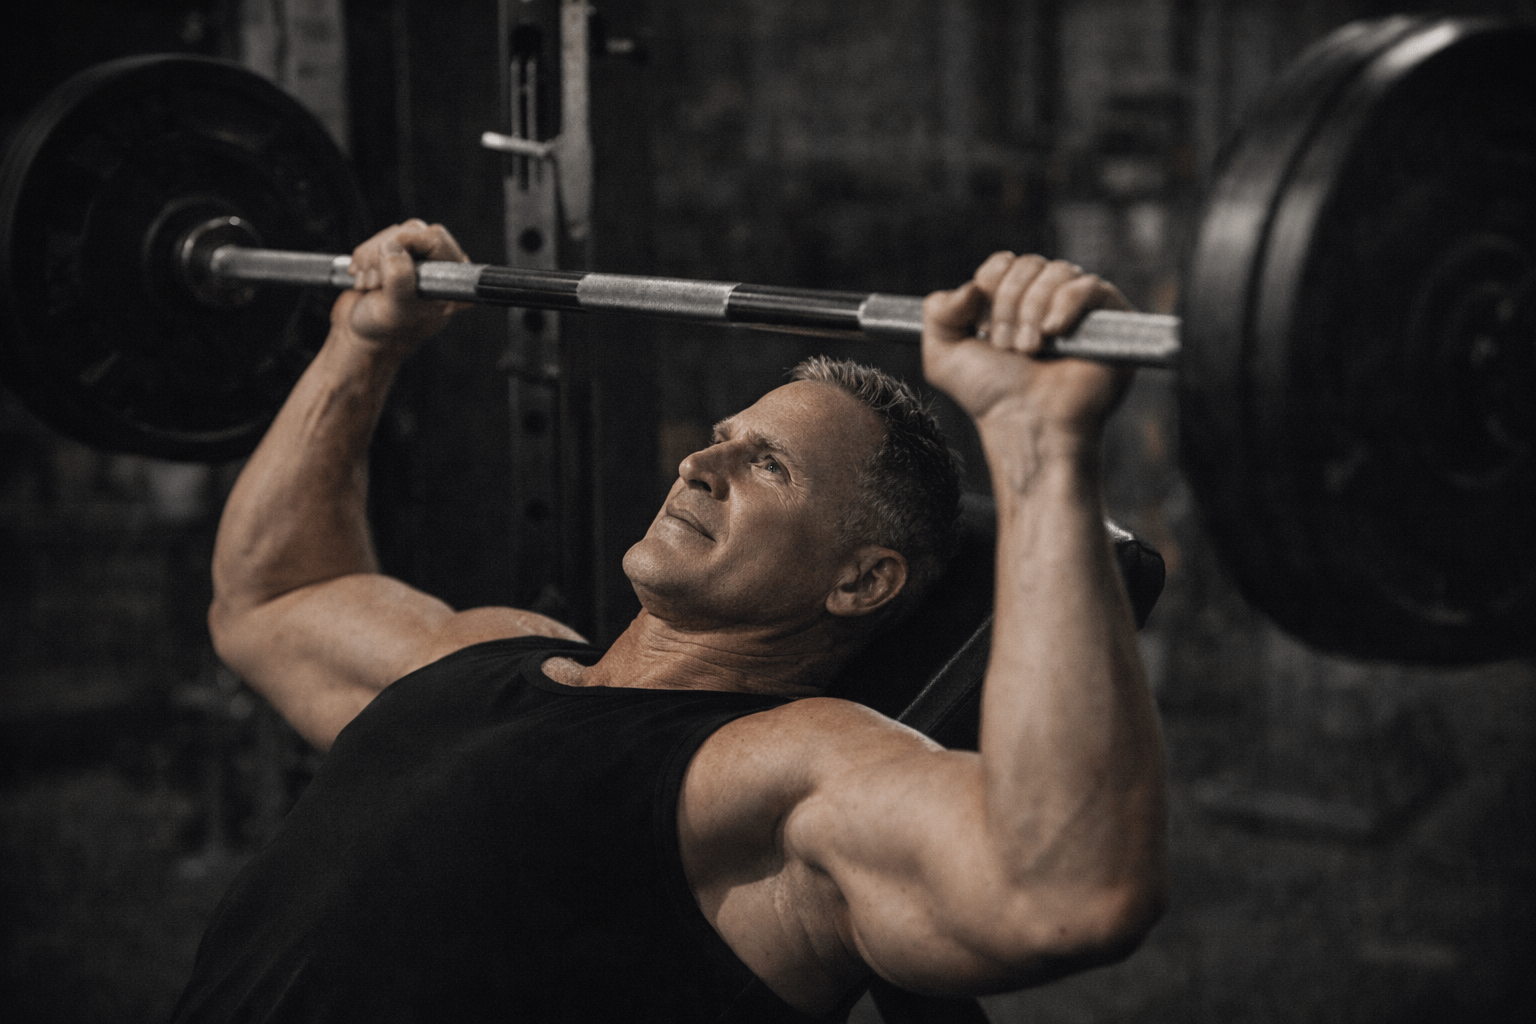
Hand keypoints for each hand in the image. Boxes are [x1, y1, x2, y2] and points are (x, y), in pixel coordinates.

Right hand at [330, 220, 469, 356]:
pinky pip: (378, 239)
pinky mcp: (399, 256)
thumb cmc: (385, 330)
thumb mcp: (397, 310)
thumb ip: (401, 281)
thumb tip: (394, 248)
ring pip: (393, 233)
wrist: (362, 335)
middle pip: (411, 231)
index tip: (388, 274)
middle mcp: (441, 269)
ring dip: (371, 258)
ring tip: (369, 285)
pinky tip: (365, 278)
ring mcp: (420, 261)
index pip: (435, 238)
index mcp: (453, 282)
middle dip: (384, 255)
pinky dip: (364, 257)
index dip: (406, 246)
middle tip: (376, 283)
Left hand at [922, 253, 1134, 436]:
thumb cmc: (991, 396)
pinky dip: (1065, 305)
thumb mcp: (943, 355)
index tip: (983, 328)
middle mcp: (1048, 300)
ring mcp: (1081, 309)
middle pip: (1028, 264)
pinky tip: (1053, 333)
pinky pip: (1091, 286)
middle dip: (1009, 305)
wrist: (1026, 424)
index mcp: (1014, 301)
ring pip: (1057, 271)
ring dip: (1033, 312)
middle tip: (1007, 347)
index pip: (1003, 263)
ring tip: (1029, 350)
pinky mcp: (1112, 320)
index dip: (989, 289)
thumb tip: (967, 288)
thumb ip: (937, 312)